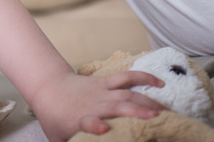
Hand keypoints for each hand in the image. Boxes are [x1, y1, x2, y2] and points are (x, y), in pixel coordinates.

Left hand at [30, 70, 166, 141]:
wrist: (47, 87)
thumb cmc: (55, 119)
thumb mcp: (59, 138)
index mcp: (80, 120)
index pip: (87, 122)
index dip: (95, 125)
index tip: (103, 128)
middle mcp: (93, 105)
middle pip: (116, 106)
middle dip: (136, 112)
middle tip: (156, 120)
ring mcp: (101, 91)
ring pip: (126, 94)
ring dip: (147, 101)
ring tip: (165, 112)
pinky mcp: (105, 82)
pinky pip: (126, 77)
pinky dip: (143, 77)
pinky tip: (160, 82)